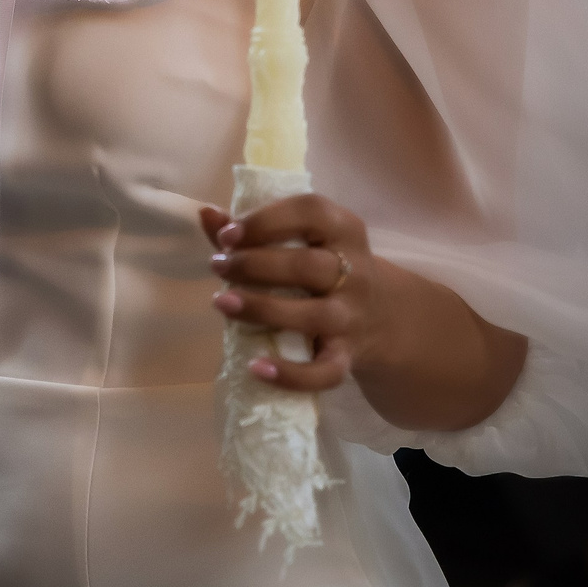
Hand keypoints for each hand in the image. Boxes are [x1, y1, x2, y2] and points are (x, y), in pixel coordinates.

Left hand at [199, 193, 527, 432]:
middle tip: (218, 267)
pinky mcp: (348, 356)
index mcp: (344, 228)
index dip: (266, 220)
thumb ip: (252, 227)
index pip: (311, 212)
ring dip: (261, 309)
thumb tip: (206, 214)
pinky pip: (324, 371)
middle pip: (307, 266)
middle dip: (255, 265)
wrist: (380, 316)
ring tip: (221, 302)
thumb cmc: (322, 267)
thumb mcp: (302, 238)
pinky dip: (291, 374)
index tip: (228, 235)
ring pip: (311, 315)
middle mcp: (355, 270)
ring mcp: (353, 316)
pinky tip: (255, 367)